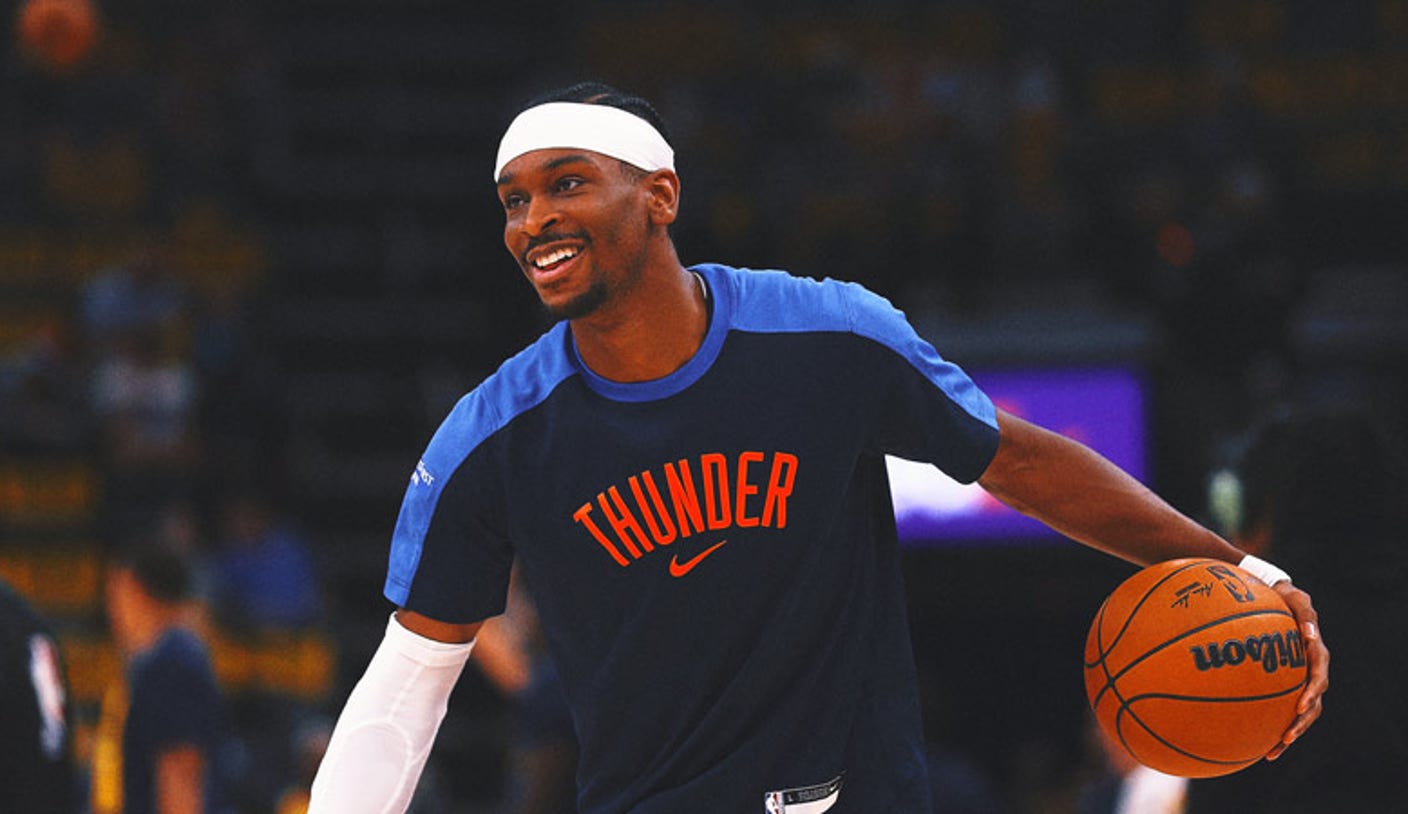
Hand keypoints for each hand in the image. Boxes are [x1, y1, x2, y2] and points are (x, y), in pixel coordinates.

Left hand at [1265, 582, 1328, 760]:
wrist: (1276, 598)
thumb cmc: (1286, 597)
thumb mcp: (1297, 599)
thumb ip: (1305, 613)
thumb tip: (1311, 633)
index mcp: (1316, 655)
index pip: (1318, 678)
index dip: (1311, 694)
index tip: (1299, 707)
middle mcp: (1311, 672)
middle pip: (1312, 705)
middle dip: (1300, 724)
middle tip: (1286, 737)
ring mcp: (1299, 681)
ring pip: (1301, 715)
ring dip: (1289, 733)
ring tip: (1272, 751)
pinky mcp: (1285, 685)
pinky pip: (1282, 710)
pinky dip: (1273, 727)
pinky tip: (1257, 743)